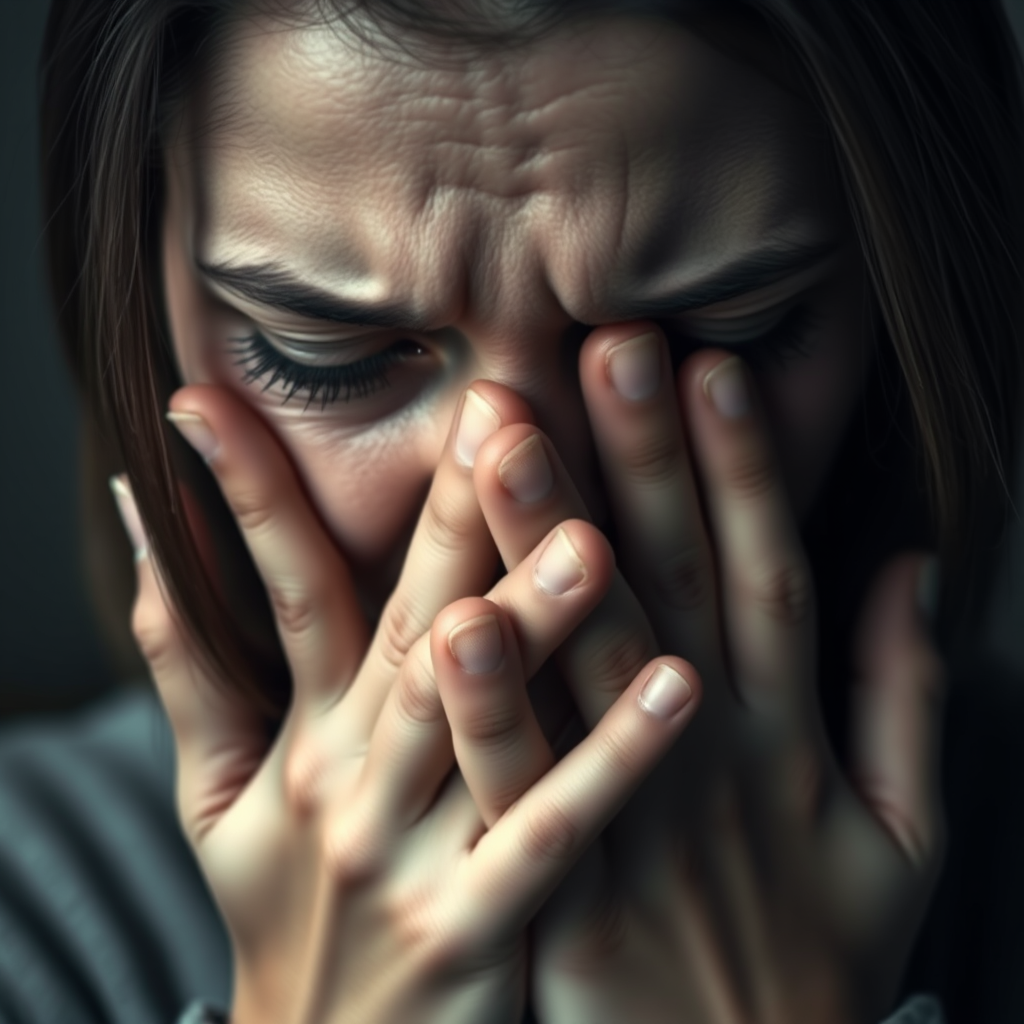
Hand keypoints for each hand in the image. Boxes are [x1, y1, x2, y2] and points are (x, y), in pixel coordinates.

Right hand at [116, 381, 700, 1023]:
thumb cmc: (278, 906)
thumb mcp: (212, 796)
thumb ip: (188, 666)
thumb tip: (141, 539)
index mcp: (304, 735)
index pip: (281, 591)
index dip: (246, 494)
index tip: (207, 394)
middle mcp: (353, 781)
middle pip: (405, 628)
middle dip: (449, 519)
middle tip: (501, 410)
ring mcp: (412, 857)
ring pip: (477, 722)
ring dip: (532, 625)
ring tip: (589, 536)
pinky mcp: (473, 932)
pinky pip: (553, 833)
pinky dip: (613, 759)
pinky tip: (679, 686)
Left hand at [464, 326, 942, 1023]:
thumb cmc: (813, 956)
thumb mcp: (902, 834)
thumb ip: (902, 692)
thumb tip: (909, 567)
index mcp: (787, 728)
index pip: (765, 567)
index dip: (744, 465)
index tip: (711, 366)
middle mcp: (710, 750)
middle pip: (672, 584)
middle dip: (640, 461)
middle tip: (600, 349)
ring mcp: (637, 812)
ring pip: (591, 663)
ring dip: (547, 550)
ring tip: (504, 448)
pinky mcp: (566, 881)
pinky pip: (521, 782)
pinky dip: (493, 704)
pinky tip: (453, 623)